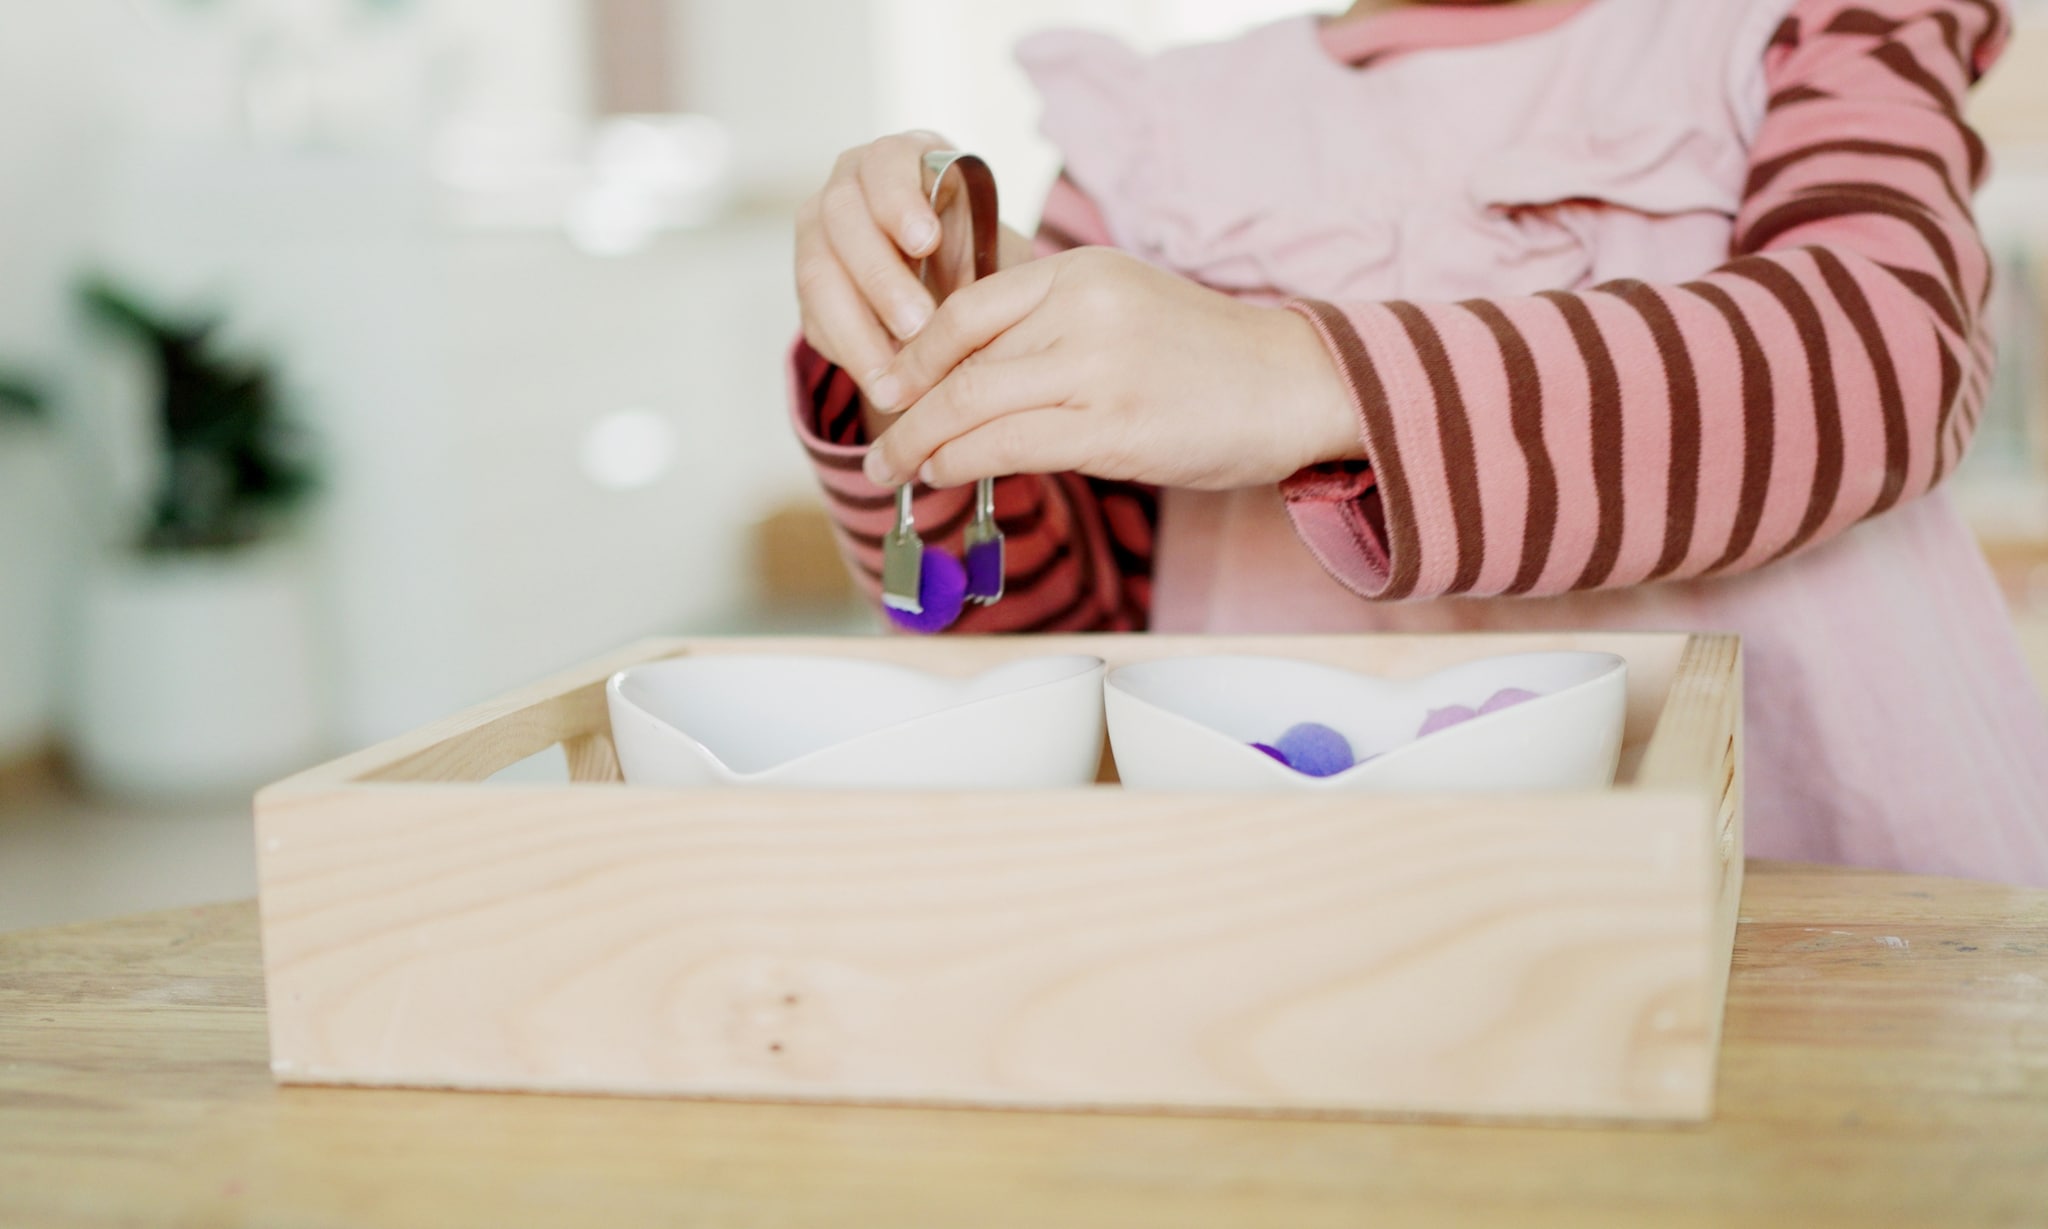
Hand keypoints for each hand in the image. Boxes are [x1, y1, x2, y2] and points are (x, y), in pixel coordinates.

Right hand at [794, 131, 1032, 411]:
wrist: (947, 283)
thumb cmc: (975, 253)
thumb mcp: (994, 248)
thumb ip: (989, 261)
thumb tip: (991, 306)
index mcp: (898, 161)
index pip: (886, 163)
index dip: (900, 202)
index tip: (927, 242)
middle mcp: (848, 187)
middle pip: (842, 219)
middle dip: (880, 277)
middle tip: (919, 326)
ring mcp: (818, 232)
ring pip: (817, 272)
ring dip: (856, 327)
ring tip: (896, 375)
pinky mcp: (809, 283)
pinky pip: (813, 316)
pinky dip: (847, 351)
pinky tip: (881, 380)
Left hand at [859, 247, 1363, 490]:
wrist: (1298, 386)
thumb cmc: (1211, 360)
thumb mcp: (1126, 310)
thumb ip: (1054, 329)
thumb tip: (973, 380)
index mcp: (1082, 272)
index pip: (968, 307)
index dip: (914, 350)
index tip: (890, 386)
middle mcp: (1084, 309)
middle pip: (958, 360)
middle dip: (903, 408)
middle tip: (877, 444)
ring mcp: (1097, 368)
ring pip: (971, 405)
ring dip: (919, 445)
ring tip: (894, 470)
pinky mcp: (1112, 428)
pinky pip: (1007, 446)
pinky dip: (960, 464)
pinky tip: (942, 476)